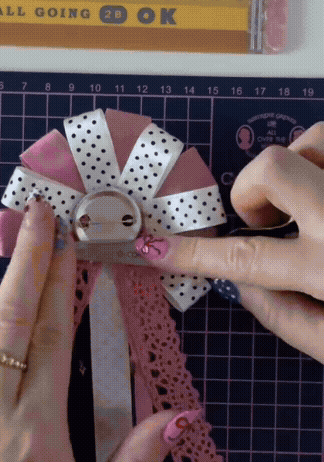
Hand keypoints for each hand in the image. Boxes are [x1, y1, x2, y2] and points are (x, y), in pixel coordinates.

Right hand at [135, 122, 323, 363]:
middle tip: (270, 221)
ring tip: (311, 203)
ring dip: (298, 168)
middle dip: (251, 190)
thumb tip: (243, 287)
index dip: (191, 254)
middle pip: (270, 169)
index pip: (244, 259)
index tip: (154, 247)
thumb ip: (291, 321)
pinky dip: (322, 161)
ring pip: (310, 140)